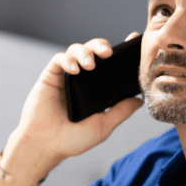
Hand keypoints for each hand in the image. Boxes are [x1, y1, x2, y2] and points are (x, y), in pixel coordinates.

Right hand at [12, 33, 143, 161]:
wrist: (45, 146)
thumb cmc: (72, 139)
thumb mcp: (103, 126)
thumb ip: (121, 111)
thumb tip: (140, 100)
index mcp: (96, 89)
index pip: (111, 65)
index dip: (122, 50)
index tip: (133, 39)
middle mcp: (82, 80)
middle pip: (93, 51)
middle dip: (101, 46)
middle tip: (108, 53)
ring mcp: (66, 77)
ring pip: (76, 50)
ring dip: (85, 52)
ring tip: (90, 64)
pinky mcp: (50, 76)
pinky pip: (59, 59)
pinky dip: (68, 60)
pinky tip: (74, 70)